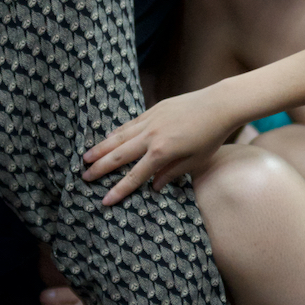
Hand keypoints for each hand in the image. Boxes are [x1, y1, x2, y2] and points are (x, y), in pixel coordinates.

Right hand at [82, 88, 242, 203]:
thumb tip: (154, 186)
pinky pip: (130, 124)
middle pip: (120, 155)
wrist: (219, 104)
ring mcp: (151, 120)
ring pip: (120, 137)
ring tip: (86, 157)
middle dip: (101, 168)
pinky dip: (117, 132)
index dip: (119, 190)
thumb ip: (172, 173)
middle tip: (84, 177)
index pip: (136, 176)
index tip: (105, 200)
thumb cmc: (211, 136)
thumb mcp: (195, 161)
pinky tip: (108, 138)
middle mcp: (151, 136)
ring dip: (102, 148)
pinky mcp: (153, 109)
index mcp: (162, 152)